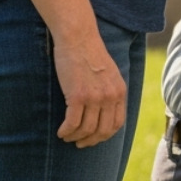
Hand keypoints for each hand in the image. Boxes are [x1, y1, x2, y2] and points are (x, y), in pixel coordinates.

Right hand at [51, 33, 126, 147]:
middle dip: (90, 141)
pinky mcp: (77, 96)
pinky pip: (72, 123)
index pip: (117, 123)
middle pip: (103, 130)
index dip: (104, 135)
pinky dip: (66, 131)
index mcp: (119, 91)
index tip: (94, 138)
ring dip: (75, 137)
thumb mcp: (108, 72)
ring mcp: (94, 97)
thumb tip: (103, 109)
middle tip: (79, 143)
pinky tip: (60, 132)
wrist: (78, 36)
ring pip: (86, 129)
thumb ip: (109, 90)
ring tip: (67, 136)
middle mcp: (110, 96)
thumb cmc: (89, 52)